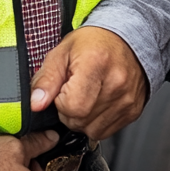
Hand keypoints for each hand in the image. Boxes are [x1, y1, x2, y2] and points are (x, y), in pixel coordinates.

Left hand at [29, 26, 147, 139]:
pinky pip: (107, 131)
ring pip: (92, 130)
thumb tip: (36, 104)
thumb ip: (46, 79)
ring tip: (88, 95)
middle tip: (75, 90)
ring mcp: (127, 98)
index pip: (71, 106)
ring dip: (83, 118)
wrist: (126, 39)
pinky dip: (97, 121)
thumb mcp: (62, 52)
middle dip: (70, 111)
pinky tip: (99, 101)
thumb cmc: (93, 43)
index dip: (60, 101)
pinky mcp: (134, 110)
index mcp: (95, 63)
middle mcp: (116, 82)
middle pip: (81, 120)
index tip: (63, 89)